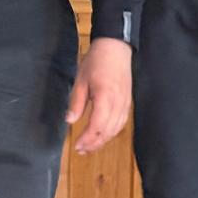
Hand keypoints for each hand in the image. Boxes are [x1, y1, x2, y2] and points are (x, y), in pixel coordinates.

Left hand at [66, 38, 132, 154]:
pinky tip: (104, 135)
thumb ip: (76, 102)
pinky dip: (112, 132)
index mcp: (105, 97)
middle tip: (81, 150)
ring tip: (90, 147)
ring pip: (116, 129)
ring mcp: (125, 103)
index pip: (97, 126)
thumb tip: (70, 121)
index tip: (77, 146)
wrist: (115, 47)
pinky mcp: (127, 102)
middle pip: (108, 131)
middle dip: (94, 144)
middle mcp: (118, 103)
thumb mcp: (81, 80)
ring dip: (103, 140)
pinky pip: (121, 122)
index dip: (87, 139)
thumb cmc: (96, 61)